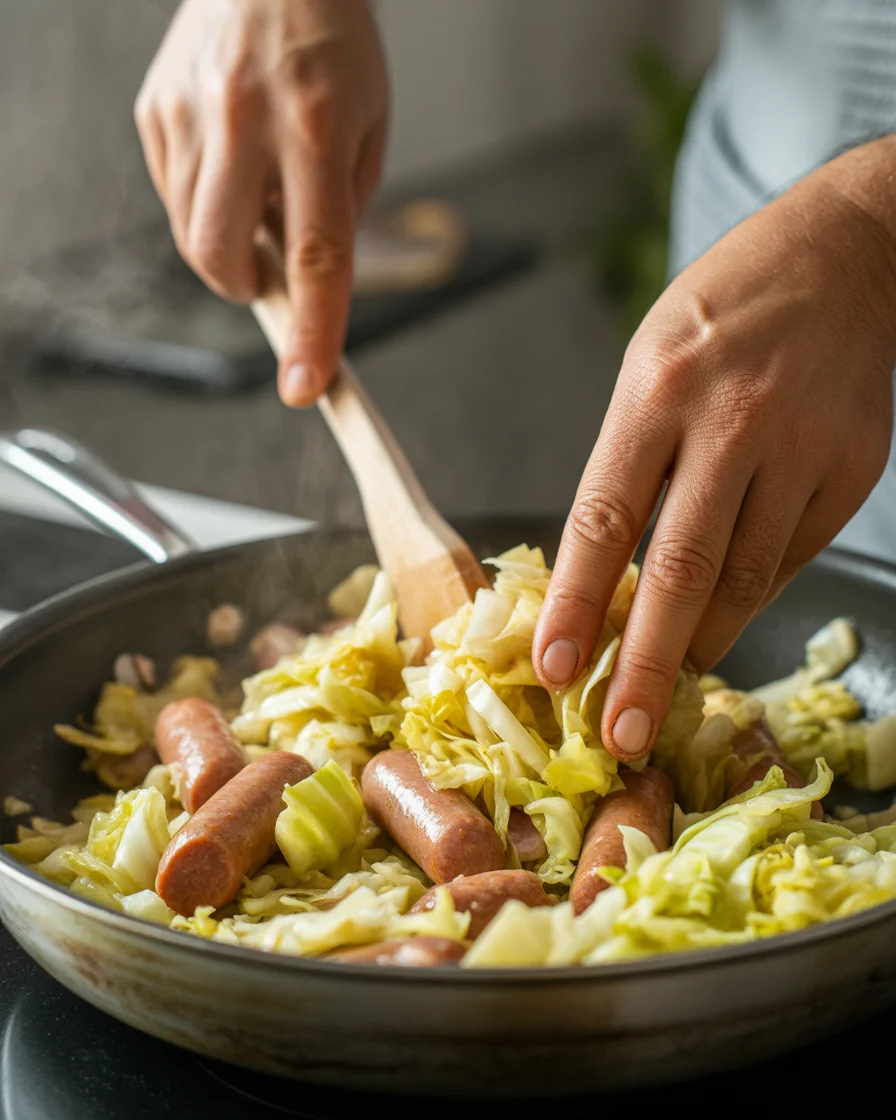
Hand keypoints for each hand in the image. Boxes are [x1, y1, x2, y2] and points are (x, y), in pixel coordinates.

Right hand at [135, 0, 388, 405]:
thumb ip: (344, 209)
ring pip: (192, 236)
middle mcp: (245, 122)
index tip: (305, 384)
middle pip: (226, 258)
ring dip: (228, 244)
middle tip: (271, 272)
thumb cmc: (331, 42)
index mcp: (316, 130)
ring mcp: (190, 115)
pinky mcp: (155, 111)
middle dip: (249, 290)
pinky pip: (173, 195)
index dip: (313, 332)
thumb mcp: (370, 127)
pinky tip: (230, 164)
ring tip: (259, 189)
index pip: (318, 258)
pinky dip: (203, 204)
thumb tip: (312, 278)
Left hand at [534, 139, 895, 761]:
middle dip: (648, 664)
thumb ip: (631, 463)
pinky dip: (753, 594)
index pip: (604, 519)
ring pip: (746, 576)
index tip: (557, 670)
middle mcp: (733, 419)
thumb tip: (609, 574)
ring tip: (671, 684)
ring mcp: (802, 446)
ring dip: (703, 642)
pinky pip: (793, 555)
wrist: (846, 254)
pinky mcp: (852, 468)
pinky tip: (727, 614)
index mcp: (658, 389)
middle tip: (623, 732)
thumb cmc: (723, 309)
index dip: (579, 605)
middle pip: (682, 568)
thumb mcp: (650, 364)